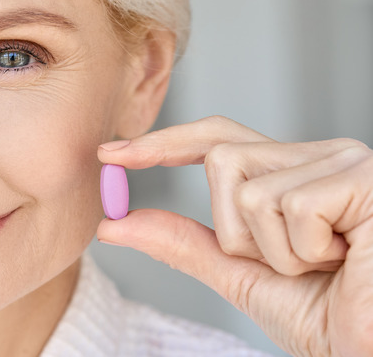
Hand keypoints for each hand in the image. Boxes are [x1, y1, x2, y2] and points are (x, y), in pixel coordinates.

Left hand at [96, 116, 372, 356]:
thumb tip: (115, 223)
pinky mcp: (364, 178)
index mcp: (292, 173)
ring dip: (274, 252)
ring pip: (249, 189)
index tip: (110, 154)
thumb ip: (183, 243)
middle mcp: (319, 156)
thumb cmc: (329, 318)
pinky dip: (304, 253)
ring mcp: (344, 162)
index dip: (161, 144)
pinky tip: (346, 261)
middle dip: (235, 230)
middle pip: (221, 158)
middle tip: (291, 267)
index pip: (215, 140)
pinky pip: (290, 206)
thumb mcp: (240, 276)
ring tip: (325, 268)